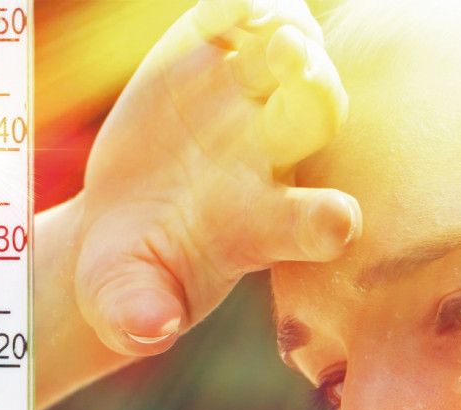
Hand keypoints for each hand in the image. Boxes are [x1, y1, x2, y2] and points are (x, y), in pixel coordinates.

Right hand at [75, 0, 357, 355]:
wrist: (128, 211)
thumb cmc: (134, 268)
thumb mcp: (123, 297)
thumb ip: (135, 310)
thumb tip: (147, 328)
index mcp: (260, 224)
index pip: (308, 224)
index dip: (324, 222)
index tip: (337, 222)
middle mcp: (271, 157)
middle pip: (315, 119)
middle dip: (312, 93)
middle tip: (295, 66)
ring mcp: (250, 102)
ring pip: (291, 58)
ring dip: (286, 38)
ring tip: (265, 26)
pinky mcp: (217, 57)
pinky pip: (242, 19)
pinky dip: (241, 6)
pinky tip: (231, 9)